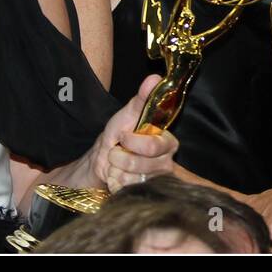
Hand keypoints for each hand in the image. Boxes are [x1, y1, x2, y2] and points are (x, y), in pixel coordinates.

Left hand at [91, 74, 178, 192]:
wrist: (103, 158)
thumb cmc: (119, 134)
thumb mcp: (127, 114)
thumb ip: (142, 98)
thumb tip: (154, 78)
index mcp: (168, 143)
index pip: (153, 147)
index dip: (133, 142)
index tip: (122, 136)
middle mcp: (167, 163)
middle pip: (142, 165)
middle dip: (120, 157)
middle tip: (117, 151)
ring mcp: (156, 180)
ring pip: (132, 180)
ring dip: (116, 170)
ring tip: (117, 163)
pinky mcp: (144, 193)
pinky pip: (125, 190)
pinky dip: (114, 182)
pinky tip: (116, 176)